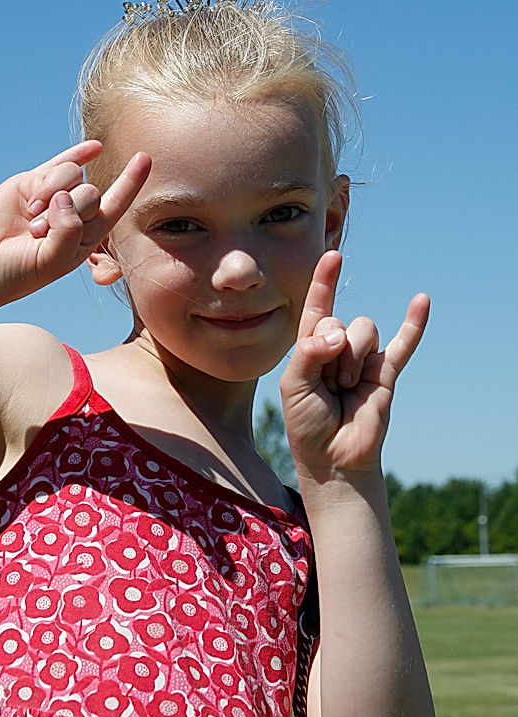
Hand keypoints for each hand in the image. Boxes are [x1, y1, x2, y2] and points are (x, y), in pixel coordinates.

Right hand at [0, 141, 150, 306]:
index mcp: (87, 236)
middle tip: (39, 232)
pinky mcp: (32, 183)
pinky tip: (94, 148)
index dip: (131, 182)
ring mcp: (54, 196)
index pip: (116, 205)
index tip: (146, 158)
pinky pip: (59, 163)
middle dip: (69, 211)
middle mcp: (75, 213)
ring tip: (31, 221)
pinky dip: (77, 154)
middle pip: (92, 193)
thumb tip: (67, 196)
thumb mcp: (53, 260)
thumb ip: (69, 232)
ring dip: (52, 195)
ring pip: (71, 176)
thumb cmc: (19, 271)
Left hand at [280, 250, 429, 481]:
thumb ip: (309, 353)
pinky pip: (403, 344)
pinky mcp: (386, 373)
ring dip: (353, 359)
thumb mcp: (294, 386)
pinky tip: (422, 300)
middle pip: (340, 322)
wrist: (334, 459)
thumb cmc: (306, 424)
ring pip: (364, 330)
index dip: (323, 282)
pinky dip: (414, 323)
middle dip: (332, 350)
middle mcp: (337, 348)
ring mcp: (363, 359)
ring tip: (346, 388)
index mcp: (310, 348)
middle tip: (328, 385)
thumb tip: (338, 334)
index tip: (332, 256)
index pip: (317, 308)